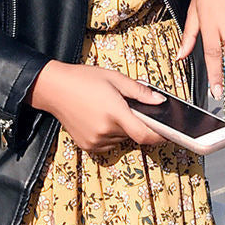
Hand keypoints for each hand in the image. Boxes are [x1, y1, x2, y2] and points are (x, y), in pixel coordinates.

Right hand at [26, 60, 166, 153]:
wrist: (54, 88)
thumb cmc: (84, 79)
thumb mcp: (115, 78)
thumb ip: (139, 92)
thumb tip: (160, 101)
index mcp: (114, 113)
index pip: (145, 134)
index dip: (160, 135)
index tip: (169, 132)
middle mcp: (105, 131)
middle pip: (133, 134)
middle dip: (137, 123)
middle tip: (128, 106)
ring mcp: (95, 141)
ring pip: (121, 139)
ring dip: (123, 129)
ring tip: (110, 108)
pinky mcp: (87, 146)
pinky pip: (108, 143)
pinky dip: (111, 134)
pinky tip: (100, 117)